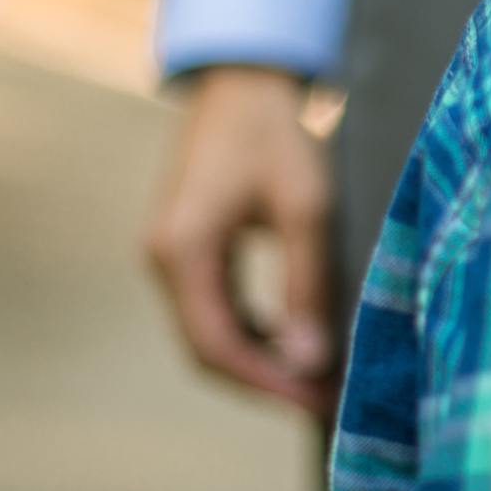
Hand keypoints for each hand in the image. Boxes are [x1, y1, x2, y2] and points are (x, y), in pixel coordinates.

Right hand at [144, 65, 336, 416]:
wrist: (243, 84)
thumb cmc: (277, 135)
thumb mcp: (305, 207)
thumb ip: (305, 285)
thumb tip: (310, 362)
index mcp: (182, 251)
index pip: (216, 346)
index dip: (267, 384)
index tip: (317, 405)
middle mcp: (165, 260)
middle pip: (207, 351)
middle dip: (265, 383)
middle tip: (324, 405)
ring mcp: (173, 257)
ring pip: (210, 335)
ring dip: (261, 363)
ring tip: (318, 383)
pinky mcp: (189, 251)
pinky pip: (215, 310)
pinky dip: (253, 335)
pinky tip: (295, 344)